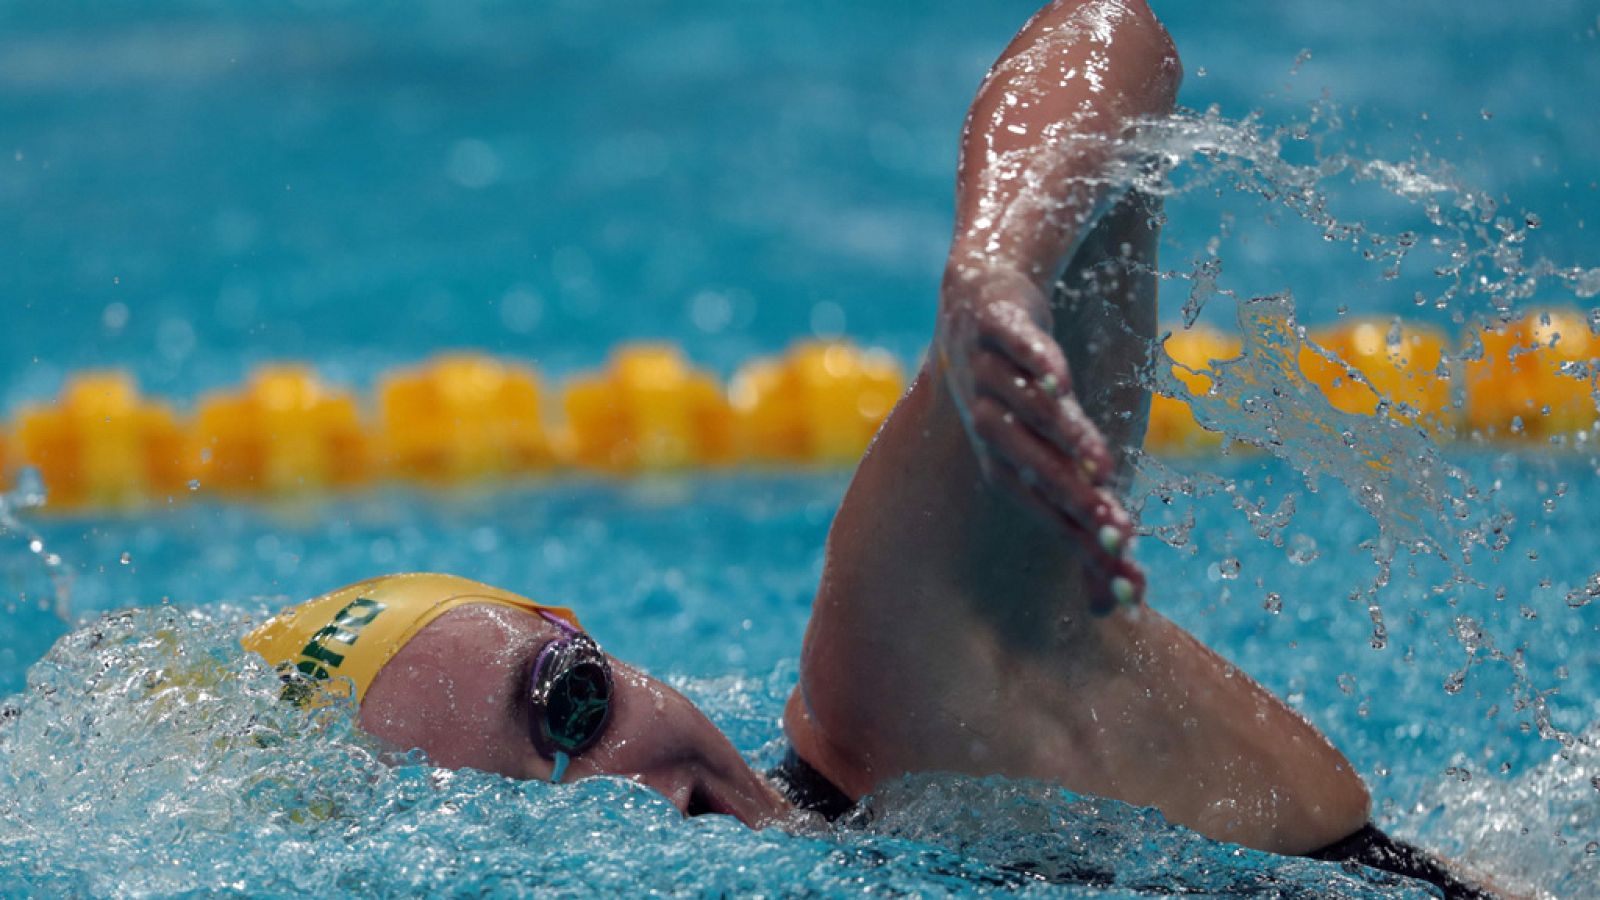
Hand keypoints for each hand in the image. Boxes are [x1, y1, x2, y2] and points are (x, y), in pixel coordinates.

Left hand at [937, 266, 1144, 613]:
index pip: (1045, 509)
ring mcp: (986, 371)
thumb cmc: (1022, 395)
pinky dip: (1035, 362)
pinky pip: (1015, 345)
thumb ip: (1086, 514)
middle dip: (1075, 501)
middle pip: (1035, 468)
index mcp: (1002, 461)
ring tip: (1102, 465)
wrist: (977, 302)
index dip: (1081, 541)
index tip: (1123, 574)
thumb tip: (1116, 602)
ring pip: (1028, 409)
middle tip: (1117, 532)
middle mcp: (989, 422)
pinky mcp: (993, 322)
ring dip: (1064, 438)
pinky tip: (1059, 381)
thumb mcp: (1052, 454)